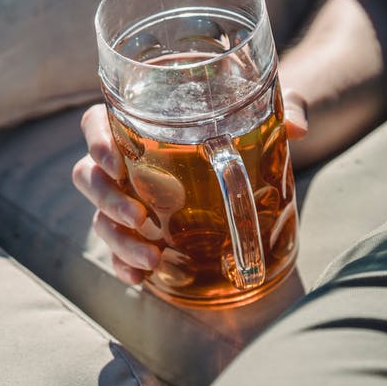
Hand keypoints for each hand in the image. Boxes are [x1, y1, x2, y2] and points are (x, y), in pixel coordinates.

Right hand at [71, 93, 307, 284]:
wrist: (248, 161)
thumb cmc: (241, 127)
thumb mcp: (265, 114)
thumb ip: (286, 107)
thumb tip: (298, 126)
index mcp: (137, 124)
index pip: (95, 123)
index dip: (96, 141)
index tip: (115, 161)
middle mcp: (122, 163)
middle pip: (88, 176)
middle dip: (106, 199)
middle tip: (140, 215)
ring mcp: (125, 200)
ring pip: (100, 217)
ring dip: (119, 239)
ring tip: (153, 257)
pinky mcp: (137, 233)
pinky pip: (116, 251)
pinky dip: (124, 265)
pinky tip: (142, 278)